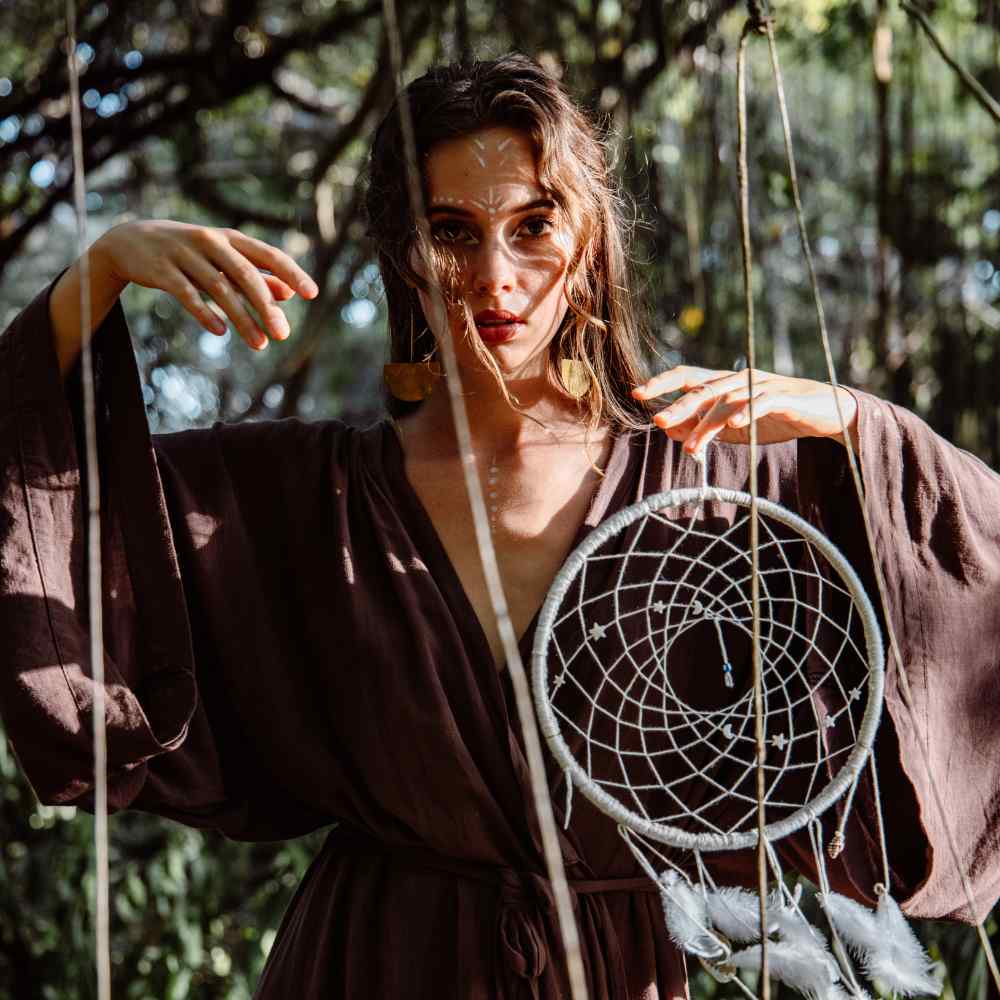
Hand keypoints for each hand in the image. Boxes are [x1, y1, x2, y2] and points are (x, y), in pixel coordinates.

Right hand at [94, 221, 318, 350]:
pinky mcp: (161, 270)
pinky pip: (186, 293)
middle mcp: (210, 241)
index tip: (312, 294)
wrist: (130, 242)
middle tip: (283, 334)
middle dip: (266, 306)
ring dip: (241, 319)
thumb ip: (255, 275)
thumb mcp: (222, 261)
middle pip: (245, 275)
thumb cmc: (188, 253)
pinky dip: (204, 312)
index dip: (291, 272)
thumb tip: (288, 293)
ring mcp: (184, 254)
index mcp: (230, 239)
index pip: (268, 254)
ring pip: (219, 288)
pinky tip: (221, 331)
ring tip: (260, 345)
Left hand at [632, 366, 857, 457]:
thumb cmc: (774, 418)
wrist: (823, 413)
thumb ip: (702, 427)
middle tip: (659, 422)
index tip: (638, 393)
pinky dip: (747, 413)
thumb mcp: (733, 427)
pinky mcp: (783, 396)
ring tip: (692, 447)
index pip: (688, 376)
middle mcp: (739, 378)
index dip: (663, 382)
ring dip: (708, 425)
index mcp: (725, 383)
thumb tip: (666, 430)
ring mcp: (761, 385)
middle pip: (704, 389)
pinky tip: (734, 427)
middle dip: (680, 406)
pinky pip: (761, 402)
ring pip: (728, 401)